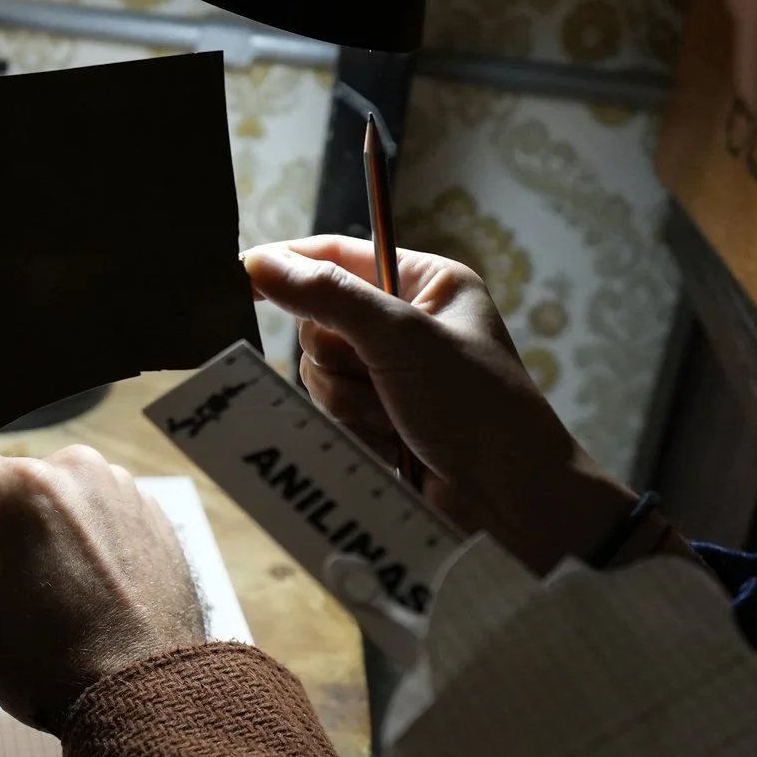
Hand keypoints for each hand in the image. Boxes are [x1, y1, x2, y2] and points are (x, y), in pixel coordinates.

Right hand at [0, 444, 205, 730]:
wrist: (153, 700)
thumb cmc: (56, 671)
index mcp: (22, 492)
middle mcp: (76, 473)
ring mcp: (120, 489)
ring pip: (44, 498)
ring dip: (26, 541)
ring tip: (39, 606)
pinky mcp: (150, 511)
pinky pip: (90, 510)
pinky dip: (74, 543)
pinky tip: (79, 597)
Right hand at [242, 237, 654, 572]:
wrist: (511, 501)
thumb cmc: (477, 408)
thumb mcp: (403, 338)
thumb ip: (328, 296)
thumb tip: (260, 262)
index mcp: (427, 284)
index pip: (341, 255)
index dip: (293, 264)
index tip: (245, 274)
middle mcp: (409, 324)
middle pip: (321, 321)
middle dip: (339, 359)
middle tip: (377, 378)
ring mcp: (394, 375)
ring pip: (320, 373)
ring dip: (350, 402)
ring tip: (395, 420)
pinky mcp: (383, 421)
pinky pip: (333, 413)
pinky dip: (356, 431)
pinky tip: (394, 445)